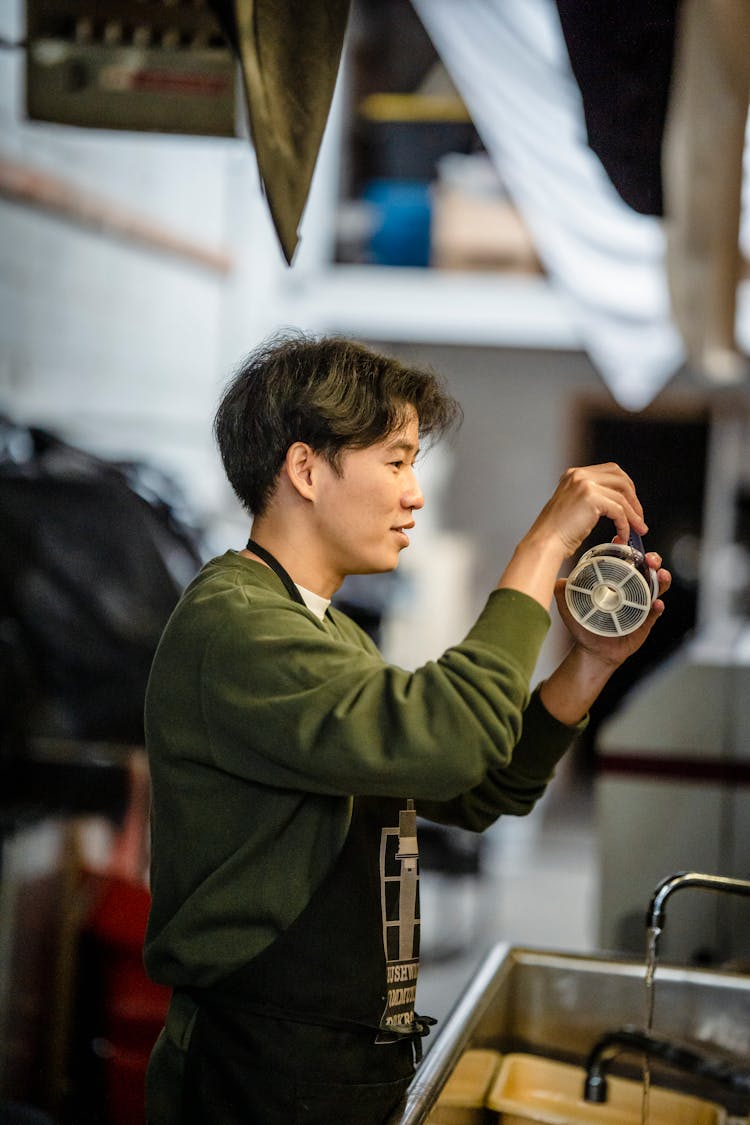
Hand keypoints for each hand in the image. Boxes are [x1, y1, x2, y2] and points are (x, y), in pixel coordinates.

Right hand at [529, 463, 647, 559]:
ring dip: (634, 515)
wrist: (545, 542)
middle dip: (633, 499)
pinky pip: (619, 511)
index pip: (610, 471)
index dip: (626, 487)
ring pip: (622, 496)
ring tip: (637, 529)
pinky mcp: (592, 499)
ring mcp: (585, 485)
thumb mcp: (573, 505)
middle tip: (638, 517)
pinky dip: (625, 525)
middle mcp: (579, 475)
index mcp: (574, 474)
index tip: (632, 503)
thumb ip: (591, 497)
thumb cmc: (555, 531)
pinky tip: (623, 535)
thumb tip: (616, 503)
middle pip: (621, 478)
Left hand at [538, 551, 670, 724]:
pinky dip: (658, 607)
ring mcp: (640, 605)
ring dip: (661, 579)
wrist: (593, 652)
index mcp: (615, 584)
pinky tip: (657, 604)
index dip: (628, 551)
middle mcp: (631, 591)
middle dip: (652, 560)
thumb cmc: (585, 628)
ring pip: (657, 587)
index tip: (625, 542)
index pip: (625, 562)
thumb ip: (562, 593)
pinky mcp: (646, 622)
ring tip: (660, 575)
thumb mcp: (570, 608)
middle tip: (650, 559)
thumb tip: (559, 580)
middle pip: (647, 570)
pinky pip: (655, 612)